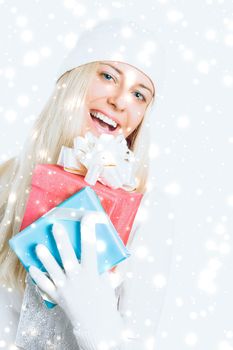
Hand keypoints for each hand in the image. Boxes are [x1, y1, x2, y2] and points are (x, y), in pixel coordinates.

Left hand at [28, 212, 124, 346]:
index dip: (89, 229)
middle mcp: (76, 278)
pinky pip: (45, 286)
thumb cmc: (104, 300)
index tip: (89, 216)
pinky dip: (37, 277)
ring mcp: (65, 288)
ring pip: (52, 269)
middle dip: (61, 239)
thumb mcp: (107, 281)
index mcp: (92, 272)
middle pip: (66, 255)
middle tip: (55, 226)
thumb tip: (102, 250)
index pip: (90, 246)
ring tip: (39, 246)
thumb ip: (103, 265)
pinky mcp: (57, 297)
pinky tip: (32, 268)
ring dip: (45, 257)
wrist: (96, 324)